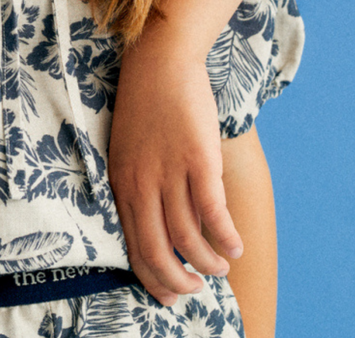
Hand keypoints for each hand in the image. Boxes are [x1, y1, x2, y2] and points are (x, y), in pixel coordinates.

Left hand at [109, 36, 242, 305]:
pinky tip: (234, 246)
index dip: (151, 276)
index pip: (132, 244)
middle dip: (177, 281)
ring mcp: (168, 171)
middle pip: (158, 250)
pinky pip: (212, 212)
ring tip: (219, 267)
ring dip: (208, 262)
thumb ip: (136, 183)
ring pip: (188, 238)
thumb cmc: (144, 103)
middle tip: (194, 290)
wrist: (157, 58)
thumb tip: (155, 223)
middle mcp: (140, 181)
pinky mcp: (196, 158)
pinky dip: (226, 237)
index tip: (167, 294)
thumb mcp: (126, 148)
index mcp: (120, 180)